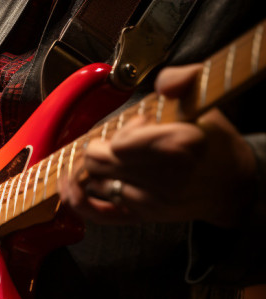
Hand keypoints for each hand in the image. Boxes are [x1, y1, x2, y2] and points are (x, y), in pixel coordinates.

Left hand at [61, 64, 258, 227]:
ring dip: (95, 166)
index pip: (120, 143)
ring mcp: (149, 202)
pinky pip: (95, 213)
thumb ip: (183, 80)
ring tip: (111, 157)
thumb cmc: (212, 143)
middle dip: (101, 146)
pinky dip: (76, 198)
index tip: (141, 125)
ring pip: (94, 181)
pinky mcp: (139, 217)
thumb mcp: (204, 103)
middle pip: (99, 161)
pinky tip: (69, 183)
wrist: (230, 185)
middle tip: (119, 140)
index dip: (125, 130)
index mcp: (181, 147)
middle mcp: (164, 179)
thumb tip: (165, 83)